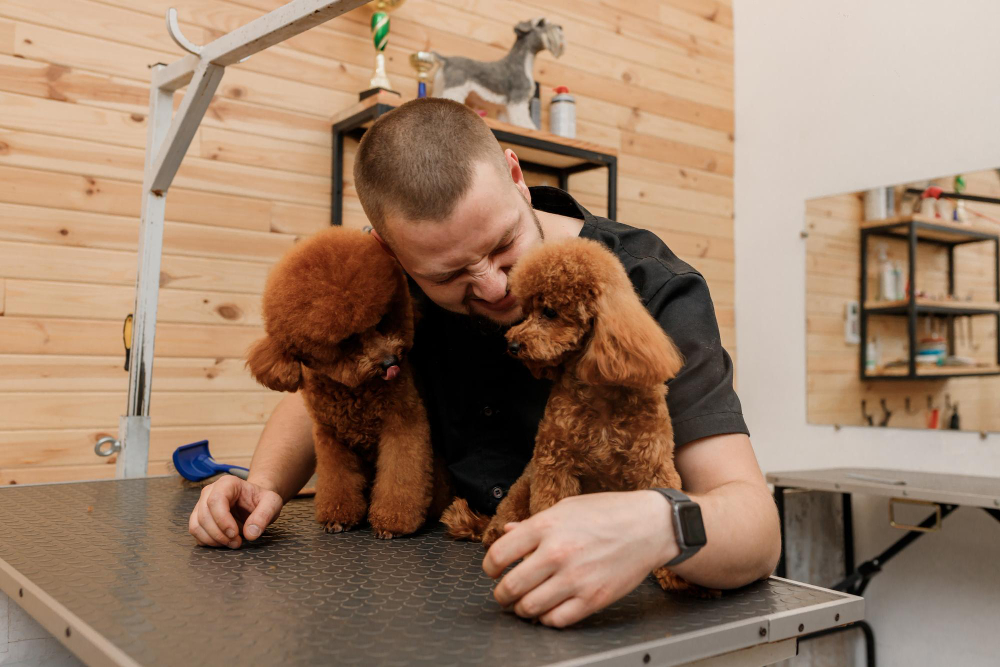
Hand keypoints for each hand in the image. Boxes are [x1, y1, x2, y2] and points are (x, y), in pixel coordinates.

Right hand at [187, 475, 283, 548]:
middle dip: (220, 534)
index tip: (235, 534)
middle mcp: (210, 491)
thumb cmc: (261, 500)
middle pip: (205, 514)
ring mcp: (202, 503)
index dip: (223, 520)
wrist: (254, 503)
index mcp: (227, 483)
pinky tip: (223, 542)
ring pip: (196, 524)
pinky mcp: (199, 516)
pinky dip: (207, 541)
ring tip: (232, 543)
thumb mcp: (272, 503)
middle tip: (237, 543)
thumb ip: (264, 515)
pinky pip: (195, 531)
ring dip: (213, 539)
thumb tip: (250, 533)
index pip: (216, 500)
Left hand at [482, 490, 676, 627]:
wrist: (649, 526)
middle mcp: (557, 553)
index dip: (489, 567)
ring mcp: (575, 579)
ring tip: (525, 601)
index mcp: (546, 526)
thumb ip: (534, 524)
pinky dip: (546, 618)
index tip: (493, 570)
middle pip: (509, 587)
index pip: (498, 555)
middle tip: (505, 592)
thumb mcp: (566, 508)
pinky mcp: (593, 599)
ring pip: (529, 608)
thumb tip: (508, 532)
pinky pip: (556, 620)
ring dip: (521, 608)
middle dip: (501, 594)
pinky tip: (549, 608)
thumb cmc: (609, 513)